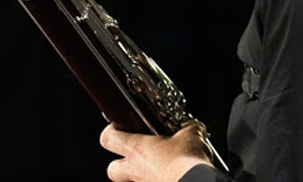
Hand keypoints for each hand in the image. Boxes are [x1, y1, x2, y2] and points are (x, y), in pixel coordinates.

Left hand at [99, 122, 213, 181]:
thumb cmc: (187, 162)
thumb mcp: (191, 135)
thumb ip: (189, 128)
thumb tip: (194, 126)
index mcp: (137, 148)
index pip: (107, 138)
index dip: (111, 131)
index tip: (119, 126)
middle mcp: (136, 169)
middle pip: (112, 169)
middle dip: (119, 162)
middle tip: (135, 154)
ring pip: (131, 180)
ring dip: (141, 173)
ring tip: (159, 166)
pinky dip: (156, 180)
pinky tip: (170, 176)